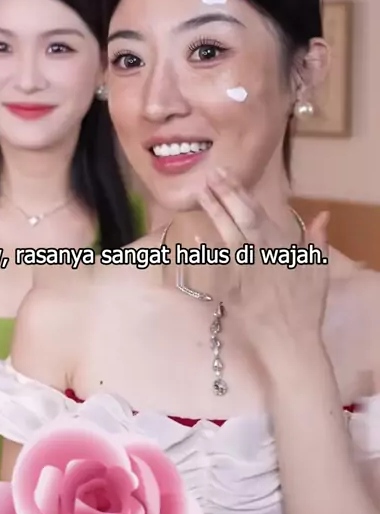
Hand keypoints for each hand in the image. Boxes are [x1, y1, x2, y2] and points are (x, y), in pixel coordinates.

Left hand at [197, 167, 330, 382]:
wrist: (291, 339)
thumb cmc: (306, 304)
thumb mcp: (319, 269)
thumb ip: (317, 239)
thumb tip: (322, 215)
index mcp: (280, 245)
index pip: (256, 211)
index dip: (239, 191)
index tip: (225, 175)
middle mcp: (259, 253)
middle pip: (238, 218)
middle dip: (223, 195)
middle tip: (208, 176)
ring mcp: (242, 270)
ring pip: (225, 236)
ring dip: (213, 214)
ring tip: (199, 195)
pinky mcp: (228, 288)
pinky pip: (213, 266)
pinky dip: (202, 251)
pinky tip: (192, 238)